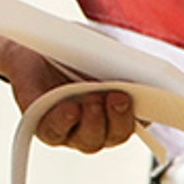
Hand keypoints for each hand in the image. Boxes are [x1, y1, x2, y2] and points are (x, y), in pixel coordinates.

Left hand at [0, 35, 136, 152]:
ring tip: (93, 98)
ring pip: (89, 140)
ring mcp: (70, 130)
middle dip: (120, 119)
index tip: (152, 103)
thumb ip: (125, 60)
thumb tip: (145, 69)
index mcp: (116, 109)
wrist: (31, 43)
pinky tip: (70, 109)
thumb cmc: (72, 48)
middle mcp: (96, 125)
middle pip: (115, 136)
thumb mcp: (103, 47)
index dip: (147, 117)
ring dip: (95, 121)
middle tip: (119, 97)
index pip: (139, 122)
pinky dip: (65, 121)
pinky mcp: (43, 126)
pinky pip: (55, 132)